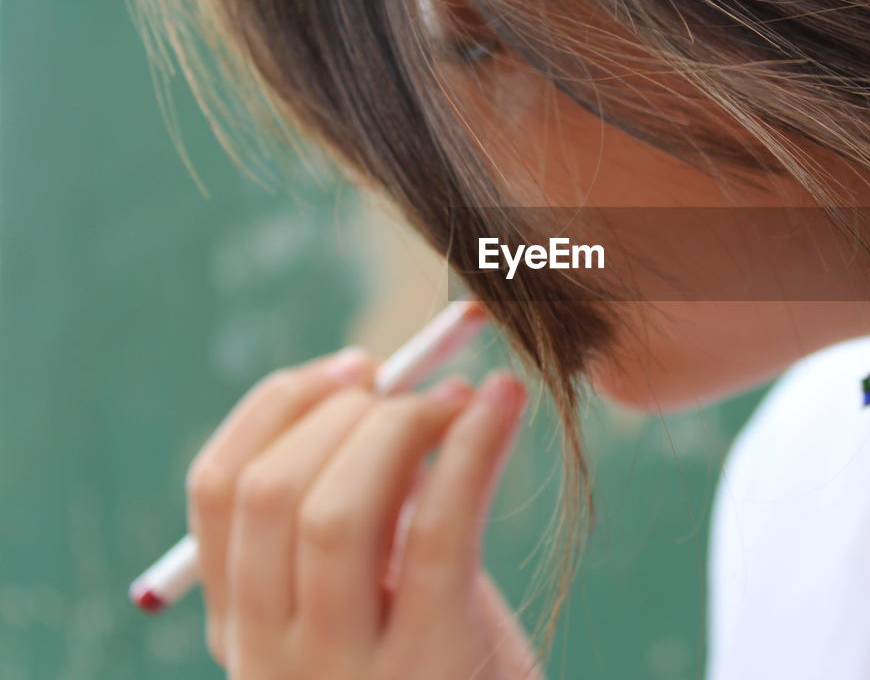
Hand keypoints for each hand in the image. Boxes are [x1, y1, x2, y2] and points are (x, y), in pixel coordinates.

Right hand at [184, 347, 544, 678]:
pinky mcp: (430, 664)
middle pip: (270, 491)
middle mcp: (270, 655)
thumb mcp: (374, 599)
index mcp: (241, 627)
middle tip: (421, 386)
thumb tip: (392, 391)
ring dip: (403, 426)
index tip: (353, 369)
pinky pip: (438, 534)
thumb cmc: (443, 672)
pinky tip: (503, 405)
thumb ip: (363, 516)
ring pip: (334, 512)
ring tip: (465, 399)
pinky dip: (473, 451)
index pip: (216, 489)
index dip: (280, 407)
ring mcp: (344, 670)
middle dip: (347, 410)